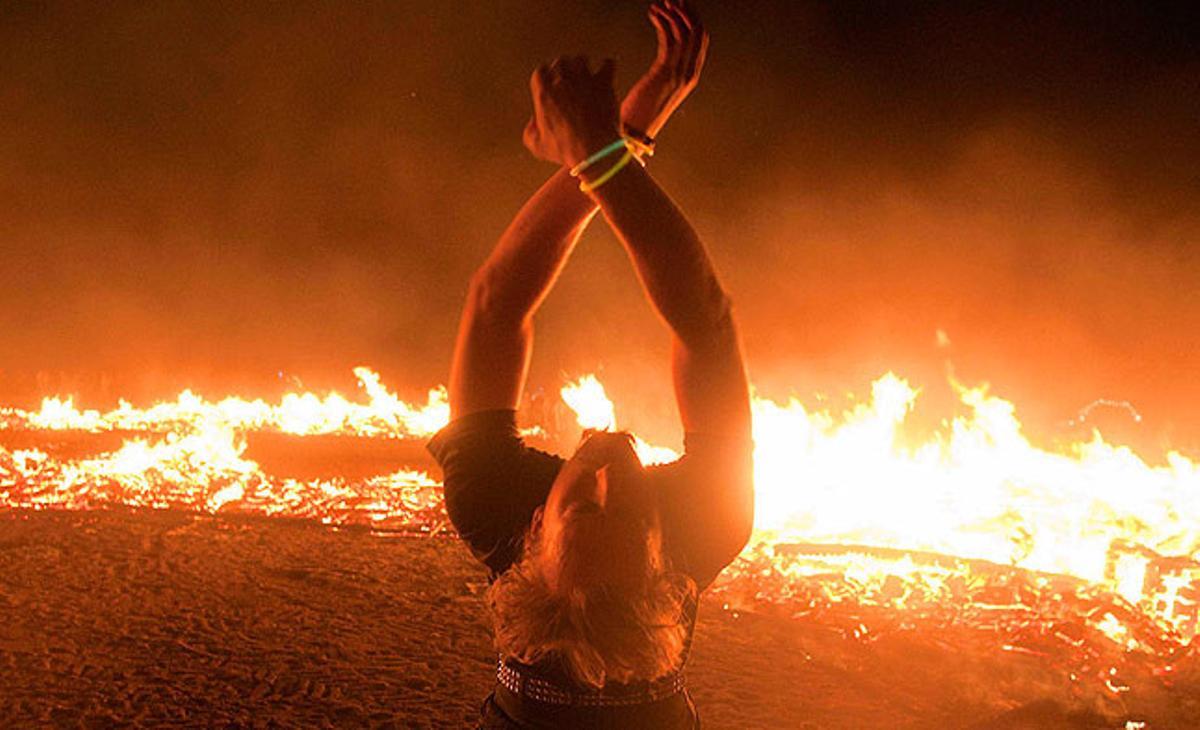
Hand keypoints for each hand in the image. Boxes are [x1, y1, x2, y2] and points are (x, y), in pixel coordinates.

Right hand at [523, 56, 621, 167]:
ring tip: (586, 77)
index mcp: (544, 92)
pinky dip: (607, 67)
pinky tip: (605, 75)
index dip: (546, 78)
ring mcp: (584, 78)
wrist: (593, 150)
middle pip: (561, 61)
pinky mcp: (603, 82)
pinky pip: (607, 63)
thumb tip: (533, 122)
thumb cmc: (565, 149)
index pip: (541, 72)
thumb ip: (530, 132)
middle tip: (570, 80)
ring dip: (582, 66)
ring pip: (581, 59)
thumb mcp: (538, 146)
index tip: (551, 85)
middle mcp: (562, 80)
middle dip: (564, 69)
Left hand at [620, 0, 708, 138]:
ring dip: (672, 14)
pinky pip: (669, 38)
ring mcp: (679, 73)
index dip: (692, 19)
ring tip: (659, 4)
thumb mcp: (655, 91)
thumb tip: (657, 70)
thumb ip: (662, 76)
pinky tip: (652, 14)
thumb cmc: (640, 114)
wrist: (633, 133)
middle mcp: (689, 73)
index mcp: (690, 76)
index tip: (680, 5)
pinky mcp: (664, 72)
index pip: (700, 40)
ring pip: (684, 32)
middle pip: (698, 33)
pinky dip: (662, 22)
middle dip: (686, 12)